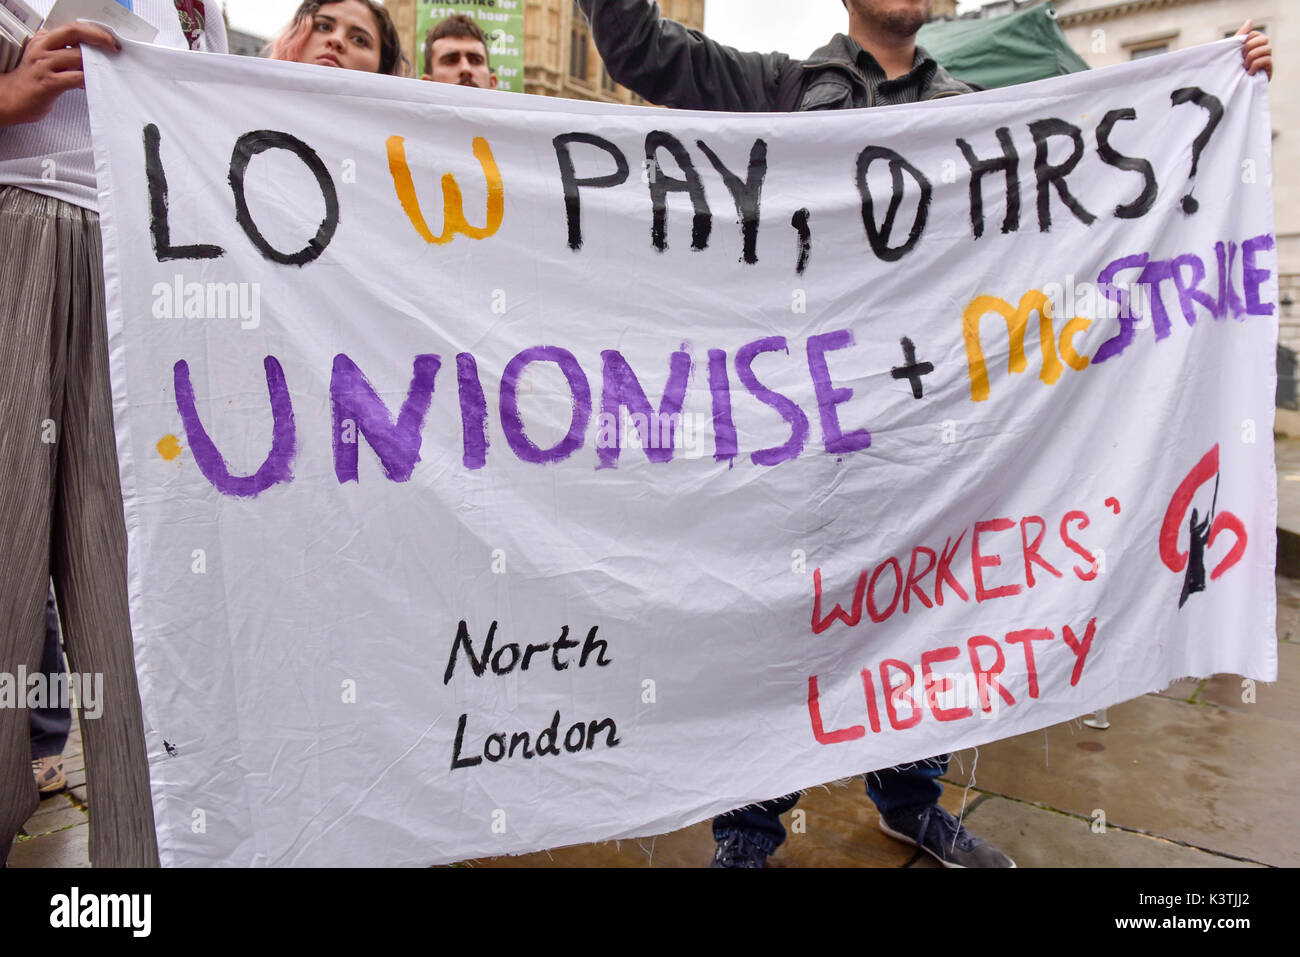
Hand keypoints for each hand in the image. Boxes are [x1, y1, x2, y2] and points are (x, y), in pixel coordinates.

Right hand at [0, 23, 119, 127]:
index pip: (71, 28)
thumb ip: (60, 51)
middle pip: (73, 32)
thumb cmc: (32, 81)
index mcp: (43, 41)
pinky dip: (89, 80)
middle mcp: (42, 49)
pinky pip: (75, 78)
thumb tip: (87, 51)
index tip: (109, 39)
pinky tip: (94, 84)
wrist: (11, 99)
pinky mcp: (48, 83)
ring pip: (77, 55)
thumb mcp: (43, 58)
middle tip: (114, 47)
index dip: (93, 31)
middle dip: (98, 37)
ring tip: (107, 68)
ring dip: (97, 62)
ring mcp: (44, 65)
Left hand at [1236, 20, 1271, 80]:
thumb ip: (1241, 36)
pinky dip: (1256, 65)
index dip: (1246, 41)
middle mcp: (1263, 49)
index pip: (1254, 34)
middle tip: (1242, 58)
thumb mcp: (1233, 51)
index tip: (1238, 51)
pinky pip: (1267, 60)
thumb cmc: (1231, 68)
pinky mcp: (1269, 69)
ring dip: (1252, 57)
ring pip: (1267, 49)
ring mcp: (1267, 59)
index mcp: (1254, 44)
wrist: (1230, 87)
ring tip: (1245, 66)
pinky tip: (1249, 72)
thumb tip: (1250, 21)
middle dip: (1249, 48)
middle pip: (1264, 39)